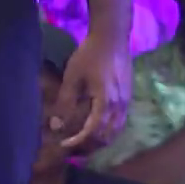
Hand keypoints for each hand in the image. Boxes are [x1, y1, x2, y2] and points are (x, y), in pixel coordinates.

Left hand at [58, 27, 130, 149]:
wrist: (112, 37)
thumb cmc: (89, 54)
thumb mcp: (72, 77)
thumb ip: (64, 102)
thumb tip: (56, 126)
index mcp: (105, 101)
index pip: (93, 131)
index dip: (78, 142)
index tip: (64, 145)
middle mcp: (119, 105)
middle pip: (108, 136)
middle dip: (90, 145)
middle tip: (73, 146)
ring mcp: (127, 101)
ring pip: (116, 130)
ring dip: (101, 139)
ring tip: (84, 140)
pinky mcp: (128, 97)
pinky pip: (121, 121)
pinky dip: (109, 130)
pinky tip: (97, 126)